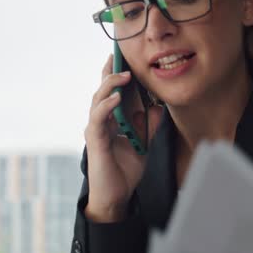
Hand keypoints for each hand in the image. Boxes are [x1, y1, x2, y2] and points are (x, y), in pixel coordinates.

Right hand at [83, 53, 163, 221]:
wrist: (116, 197)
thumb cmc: (124, 171)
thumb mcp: (143, 143)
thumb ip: (149, 124)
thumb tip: (158, 106)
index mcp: (111, 120)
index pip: (111, 92)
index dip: (115, 73)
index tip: (122, 56)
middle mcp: (100, 121)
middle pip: (101, 90)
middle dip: (109, 71)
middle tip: (118, 55)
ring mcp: (95, 130)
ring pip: (97, 100)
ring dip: (110, 85)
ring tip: (123, 74)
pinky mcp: (94, 141)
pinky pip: (98, 119)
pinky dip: (106, 106)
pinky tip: (117, 98)